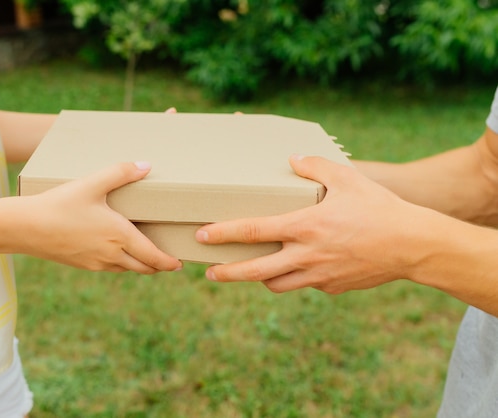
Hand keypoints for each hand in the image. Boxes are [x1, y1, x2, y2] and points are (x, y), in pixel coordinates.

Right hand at [18, 162, 181, 273]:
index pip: (153, 257)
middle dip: (158, 266)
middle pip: (143, 268)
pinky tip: (116, 252)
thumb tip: (146, 165)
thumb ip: (120, 172)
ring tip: (146, 255)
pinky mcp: (82, 264)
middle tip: (168, 261)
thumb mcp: (91, 183)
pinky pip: (109, 268)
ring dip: (139, 266)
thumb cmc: (59, 204)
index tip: (178, 263)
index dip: (168, 262)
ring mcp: (96, 263)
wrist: (24, 228)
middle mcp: (111, 255)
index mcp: (119, 237)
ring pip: (126, 269)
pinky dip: (120, 264)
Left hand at [196, 155, 430, 292]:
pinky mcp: (333, 287)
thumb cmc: (380, 208)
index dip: (223, 234)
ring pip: (277, 285)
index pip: (253, 231)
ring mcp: (319, 276)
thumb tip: (293, 159)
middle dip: (227, 273)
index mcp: (304, 226)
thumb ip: (315, 166)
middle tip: (209, 272)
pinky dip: (296, 278)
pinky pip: (306, 285)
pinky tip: (299, 267)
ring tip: (251, 271)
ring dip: (259, 278)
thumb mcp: (347, 178)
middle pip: (254, 271)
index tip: (202, 236)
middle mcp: (306, 255)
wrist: (414, 245)